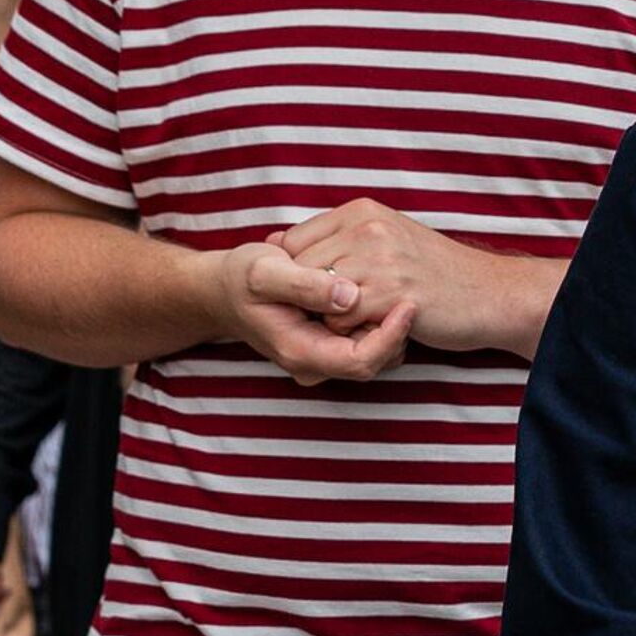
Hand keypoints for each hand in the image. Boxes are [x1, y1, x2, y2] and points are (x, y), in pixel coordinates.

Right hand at [213, 240, 415, 386]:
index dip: (390, 336)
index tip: (408, 303)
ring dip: (392, 323)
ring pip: (379, 352)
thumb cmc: (242, 277)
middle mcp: (315, 363)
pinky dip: (382, 316)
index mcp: (299, 352)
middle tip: (409, 290)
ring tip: (395, 286)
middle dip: (397, 329)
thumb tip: (349, 295)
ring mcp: (324, 355)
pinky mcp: (332, 342)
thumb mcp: (264, 272)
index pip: (360, 361)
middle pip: (376, 360)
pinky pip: (370, 338)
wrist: (226, 288)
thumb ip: (304, 284)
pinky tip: (380, 287)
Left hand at [275, 200, 504, 352]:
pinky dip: (349, 332)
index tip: (316, 295)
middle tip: (335, 315)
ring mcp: (378, 257)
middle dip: (306, 299)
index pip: (293, 241)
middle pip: (298, 269)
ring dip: (327, 318)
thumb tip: (273, 239)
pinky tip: (375, 327)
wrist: (488, 293)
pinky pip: (337, 319)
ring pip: (313, 296)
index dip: (296, 275)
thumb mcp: (385, 238)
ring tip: (359, 320)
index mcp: (362, 210)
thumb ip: (337, 239)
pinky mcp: (388, 292)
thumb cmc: (433, 272)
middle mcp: (366, 226)